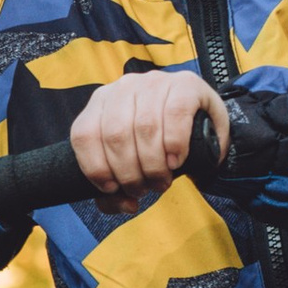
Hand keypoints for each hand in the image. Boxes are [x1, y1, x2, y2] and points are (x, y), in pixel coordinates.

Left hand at [67, 72, 230, 204]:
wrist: (203, 123)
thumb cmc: (160, 145)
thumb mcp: (133, 167)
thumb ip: (118, 192)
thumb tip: (126, 205)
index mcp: (101, 102)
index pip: (84, 134)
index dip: (95, 168)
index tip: (113, 188)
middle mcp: (124, 87)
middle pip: (115, 135)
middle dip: (129, 173)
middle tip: (144, 189)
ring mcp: (154, 82)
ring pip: (145, 127)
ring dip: (153, 165)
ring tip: (161, 181)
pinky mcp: (185, 84)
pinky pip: (175, 114)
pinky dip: (174, 144)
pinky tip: (176, 160)